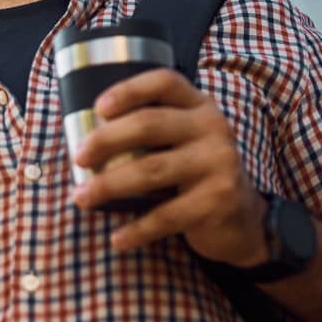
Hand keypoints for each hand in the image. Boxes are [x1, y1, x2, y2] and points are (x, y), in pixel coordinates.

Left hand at [71, 69, 267, 264]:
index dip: (128, 90)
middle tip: (78, 158)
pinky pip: (166, 215)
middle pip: (149, 124)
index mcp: (199, 106)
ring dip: (108, 185)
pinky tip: (116, 239)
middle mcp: (212, 127)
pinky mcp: (218, 200)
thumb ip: (150, 131)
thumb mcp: (182, 141)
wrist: (243, 218)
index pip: (163, 83)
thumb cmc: (194, 173)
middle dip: (105, 140)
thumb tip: (83, 140)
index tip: (97, 108)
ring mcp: (218, 163)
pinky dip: (137, 229)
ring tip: (81, 198)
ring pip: (151, 170)